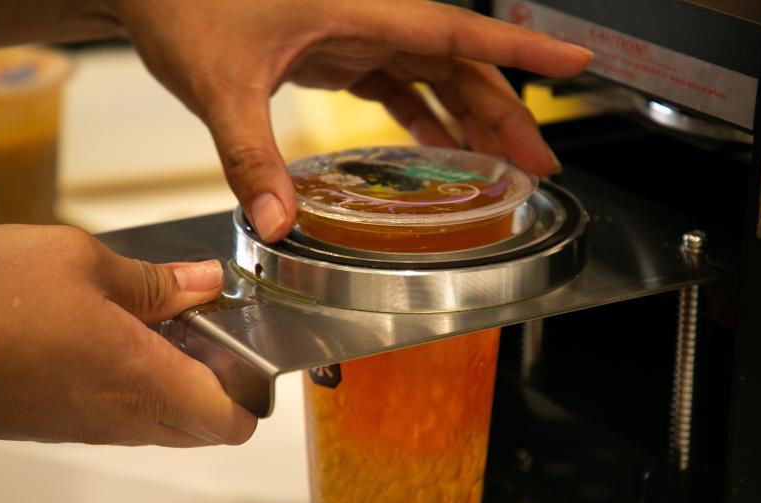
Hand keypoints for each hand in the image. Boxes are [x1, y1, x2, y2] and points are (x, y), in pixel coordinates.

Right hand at [0, 225, 255, 451]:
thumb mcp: (79, 261)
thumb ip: (153, 279)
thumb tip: (205, 283)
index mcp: (145, 379)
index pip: (231, 422)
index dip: (254, 393)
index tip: (249, 347)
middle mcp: (124, 417)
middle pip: (202, 428)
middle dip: (220, 386)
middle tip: (205, 324)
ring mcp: (87, 427)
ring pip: (161, 422)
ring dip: (174, 381)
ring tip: (152, 317)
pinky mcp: (55, 423)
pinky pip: (119, 414)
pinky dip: (133, 384)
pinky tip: (106, 330)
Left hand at [108, 0, 591, 240]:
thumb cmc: (184, 5)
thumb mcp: (220, 83)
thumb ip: (250, 154)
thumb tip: (273, 222)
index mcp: (358, 11)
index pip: (458, 32)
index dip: (521, 48)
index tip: (576, 60)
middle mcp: (368, 18)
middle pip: (459, 64)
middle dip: (506, 112)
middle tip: (541, 163)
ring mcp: (354, 34)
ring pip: (435, 74)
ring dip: (472, 117)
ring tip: (506, 162)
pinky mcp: (335, 51)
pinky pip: (398, 83)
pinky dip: (425, 114)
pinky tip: (439, 145)